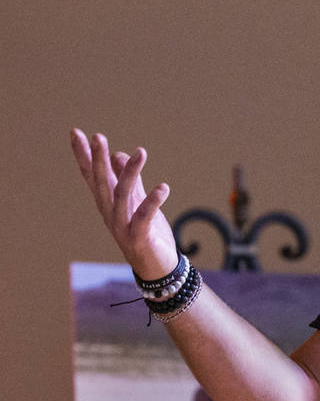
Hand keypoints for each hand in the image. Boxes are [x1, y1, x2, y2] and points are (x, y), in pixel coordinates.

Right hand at [70, 128, 178, 278]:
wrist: (157, 267)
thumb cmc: (146, 233)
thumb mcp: (137, 202)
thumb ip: (129, 180)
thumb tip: (118, 154)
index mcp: (108, 203)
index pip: (92, 176)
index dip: (84, 155)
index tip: (75, 133)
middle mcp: (110, 213)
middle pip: (102, 183)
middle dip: (99, 160)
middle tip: (98, 137)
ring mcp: (122, 226)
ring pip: (122, 196)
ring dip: (130, 173)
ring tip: (140, 152)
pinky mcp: (139, 238)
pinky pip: (144, 217)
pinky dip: (153, 202)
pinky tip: (163, 187)